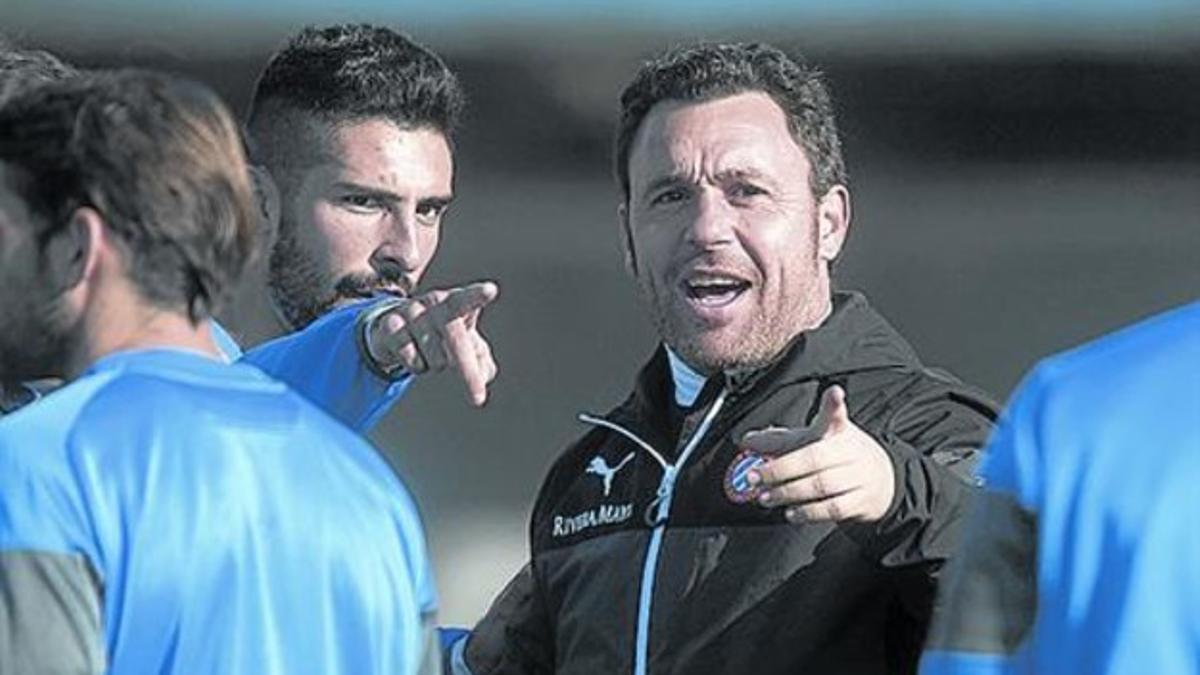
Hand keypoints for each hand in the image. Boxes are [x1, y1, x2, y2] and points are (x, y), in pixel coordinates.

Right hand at [366, 281, 498, 405]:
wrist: (397, 328)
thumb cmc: (444, 335)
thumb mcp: (468, 347)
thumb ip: (483, 362)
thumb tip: (484, 376)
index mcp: (457, 302)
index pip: (468, 298)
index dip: (478, 295)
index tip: (491, 290)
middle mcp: (434, 301)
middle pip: (455, 340)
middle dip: (467, 371)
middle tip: (478, 399)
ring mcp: (410, 311)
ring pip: (434, 356)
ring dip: (436, 364)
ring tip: (431, 353)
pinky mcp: (390, 325)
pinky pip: (410, 359)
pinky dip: (416, 365)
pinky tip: (413, 353)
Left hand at [743, 385, 894, 522]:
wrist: (883, 481)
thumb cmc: (840, 457)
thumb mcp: (814, 440)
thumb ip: (780, 440)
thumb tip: (748, 441)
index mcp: (838, 430)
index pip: (836, 414)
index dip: (834, 404)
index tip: (834, 393)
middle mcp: (849, 451)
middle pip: (815, 457)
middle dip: (780, 468)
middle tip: (754, 476)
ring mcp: (858, 476)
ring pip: (821, 485)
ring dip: (787, 493)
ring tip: (765, 497)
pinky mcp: (860, 501)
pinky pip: (832, 508)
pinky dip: (808, 512)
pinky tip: (791, 513)